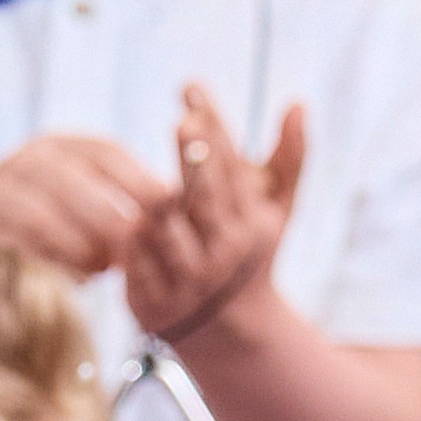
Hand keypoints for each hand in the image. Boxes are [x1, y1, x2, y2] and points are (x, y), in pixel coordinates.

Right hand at [0, 136, 168, 279]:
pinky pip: (24, 233)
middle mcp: (33, 156)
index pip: (108, 154)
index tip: (167, 208)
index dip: (140, 179)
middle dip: (115, 213)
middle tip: (139, 245)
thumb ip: (114, 210)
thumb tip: (168, 224)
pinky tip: (77, 276)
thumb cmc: (34, 233)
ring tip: (105, 268)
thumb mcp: (76, 208)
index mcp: (64, 147)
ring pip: (51, 206)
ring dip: (84, 240)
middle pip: (82, 178)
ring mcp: (3, 182)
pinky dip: (54, 255)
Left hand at [121, 85, 304, 344]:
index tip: (191, 89)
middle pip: (206, 200)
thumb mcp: (276, 210)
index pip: (230, 167)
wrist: (228, 332)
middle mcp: (220, 252)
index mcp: (249, 224)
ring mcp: (186, 281)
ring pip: (170, 236)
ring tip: (151, 176)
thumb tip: (298, 103)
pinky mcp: (153, 304)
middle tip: (183, 123)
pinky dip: (131, 245)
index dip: (213, 127)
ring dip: (160, 206)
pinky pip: (138, 268)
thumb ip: (290, 157)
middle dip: (197, 162)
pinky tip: (121, 217)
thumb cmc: (249, 252)